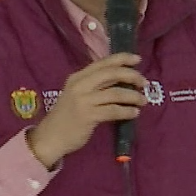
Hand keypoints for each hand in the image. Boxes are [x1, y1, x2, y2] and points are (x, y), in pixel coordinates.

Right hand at [26, 53, 145, 168]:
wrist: (51, 137)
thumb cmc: (67, 116)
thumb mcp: (77, 94)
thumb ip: (95, 86)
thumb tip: (122, 80)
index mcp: (78, 77)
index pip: (103, 62)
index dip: (122, 58)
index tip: (138, 59)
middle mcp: (80, 85)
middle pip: (112, 73)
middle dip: (132, 75)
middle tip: (144, 83)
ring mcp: (83, 100)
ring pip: (116, 92)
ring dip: (133, 96)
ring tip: (143, 101)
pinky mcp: (88, 116)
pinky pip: (114, 110)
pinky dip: (127, 111)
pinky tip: (134, 113)